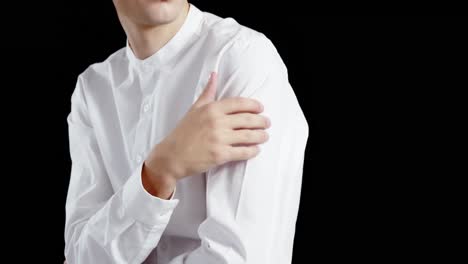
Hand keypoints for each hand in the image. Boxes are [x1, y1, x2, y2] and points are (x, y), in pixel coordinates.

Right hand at [142, 72, 270, 197]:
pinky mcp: (220, 155)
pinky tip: (256, 150)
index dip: (254, 105)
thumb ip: (208, 92)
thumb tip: (214, 74)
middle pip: (248, 119)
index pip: (239, 103)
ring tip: (265, 136)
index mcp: (211, 109)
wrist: (171, 156)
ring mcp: (219, 139)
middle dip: (262, 121)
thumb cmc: (183, 132)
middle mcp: (216, 122)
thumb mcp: (194, 109)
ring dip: (261, 136)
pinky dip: (253, 151)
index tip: (261, 108)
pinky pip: (243, 152)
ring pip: (248, 136)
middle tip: (267, 123)